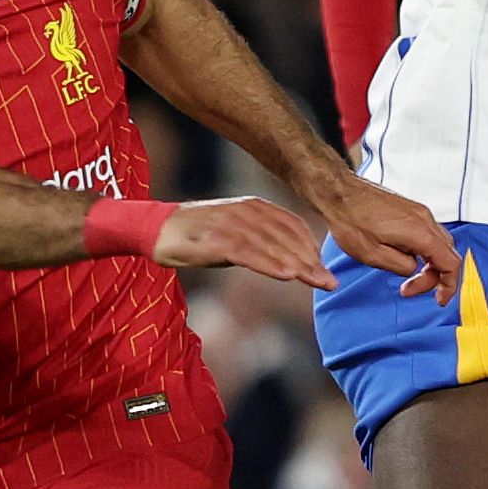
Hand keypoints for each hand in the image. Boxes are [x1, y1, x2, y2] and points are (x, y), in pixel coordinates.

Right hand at [154, 196, 330, 288]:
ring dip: (297, 266)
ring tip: (316, 282)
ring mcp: (232, 224)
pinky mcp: (216, 240)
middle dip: (311, 261)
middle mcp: (247, 211)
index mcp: (255, 206)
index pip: (293, 226)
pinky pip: (249, 253)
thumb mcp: (235, 232)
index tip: (326, 269)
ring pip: (273, 246)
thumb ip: (260, 240)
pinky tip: (287, 276)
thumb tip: (288, 260)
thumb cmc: (197, 234)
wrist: (156, 228)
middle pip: (287, 238)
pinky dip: (270, 264)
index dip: (312, 248)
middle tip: (330, 282)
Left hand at [312, 169, 462, 301]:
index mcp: (420, 233)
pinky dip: (424, 251)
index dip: (449, 285)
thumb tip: (413, 268)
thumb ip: (401, 267)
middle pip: (448, 254)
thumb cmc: (351, 221)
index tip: (438, 299)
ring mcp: (419, 212)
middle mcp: (425, 219)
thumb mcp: (374, 256)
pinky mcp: (411, 210)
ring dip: (430, 264)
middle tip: (412, 289)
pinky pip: (429, 234)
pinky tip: (405, 257)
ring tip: (408, 277)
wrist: (339, 193)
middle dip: (436, 277)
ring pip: (440, 244)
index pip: (451, 263)